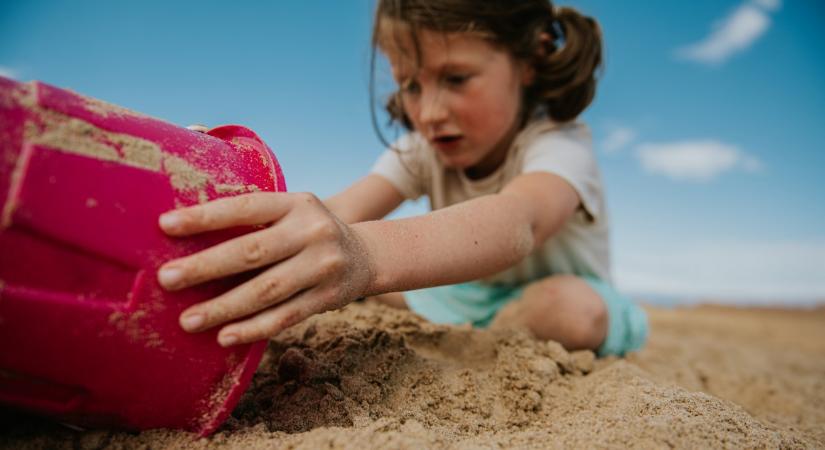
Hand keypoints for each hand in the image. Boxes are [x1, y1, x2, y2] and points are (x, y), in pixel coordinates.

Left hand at [156, 192, 373, 345]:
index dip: (205, 217)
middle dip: (205, 266)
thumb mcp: (291, 212)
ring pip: (266, 291)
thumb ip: (254, 219)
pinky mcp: (328, 297)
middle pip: (252, 252)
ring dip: (223, 307)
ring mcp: (323, 266)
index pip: (245, 208)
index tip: (165, 225)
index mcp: (296, 203)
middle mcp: (313, 231)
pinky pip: (285, 317)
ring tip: (188, 320)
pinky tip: (225, 337)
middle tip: (167, 279)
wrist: (366, 255)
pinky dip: (253, 328)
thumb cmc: (308, 232)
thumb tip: (187, 234)